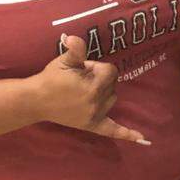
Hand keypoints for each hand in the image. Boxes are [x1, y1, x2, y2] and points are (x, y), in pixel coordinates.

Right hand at [30, 35, 148, 143]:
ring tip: (85, 91)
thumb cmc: (51, 78)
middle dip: (100, 78)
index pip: (111, 70)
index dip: (96, 67)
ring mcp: (94, 116)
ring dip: (105, 93)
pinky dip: (128, 134)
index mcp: (93, 87)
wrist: (36, 100)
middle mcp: (97, 103)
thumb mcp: (64, 60)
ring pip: (112, 99)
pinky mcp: (91, 125)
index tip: (82, 69)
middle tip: (80, 80)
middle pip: (113, 84)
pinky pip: (112, 130)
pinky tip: (143, 140)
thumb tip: (75, 38)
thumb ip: (75, 49)